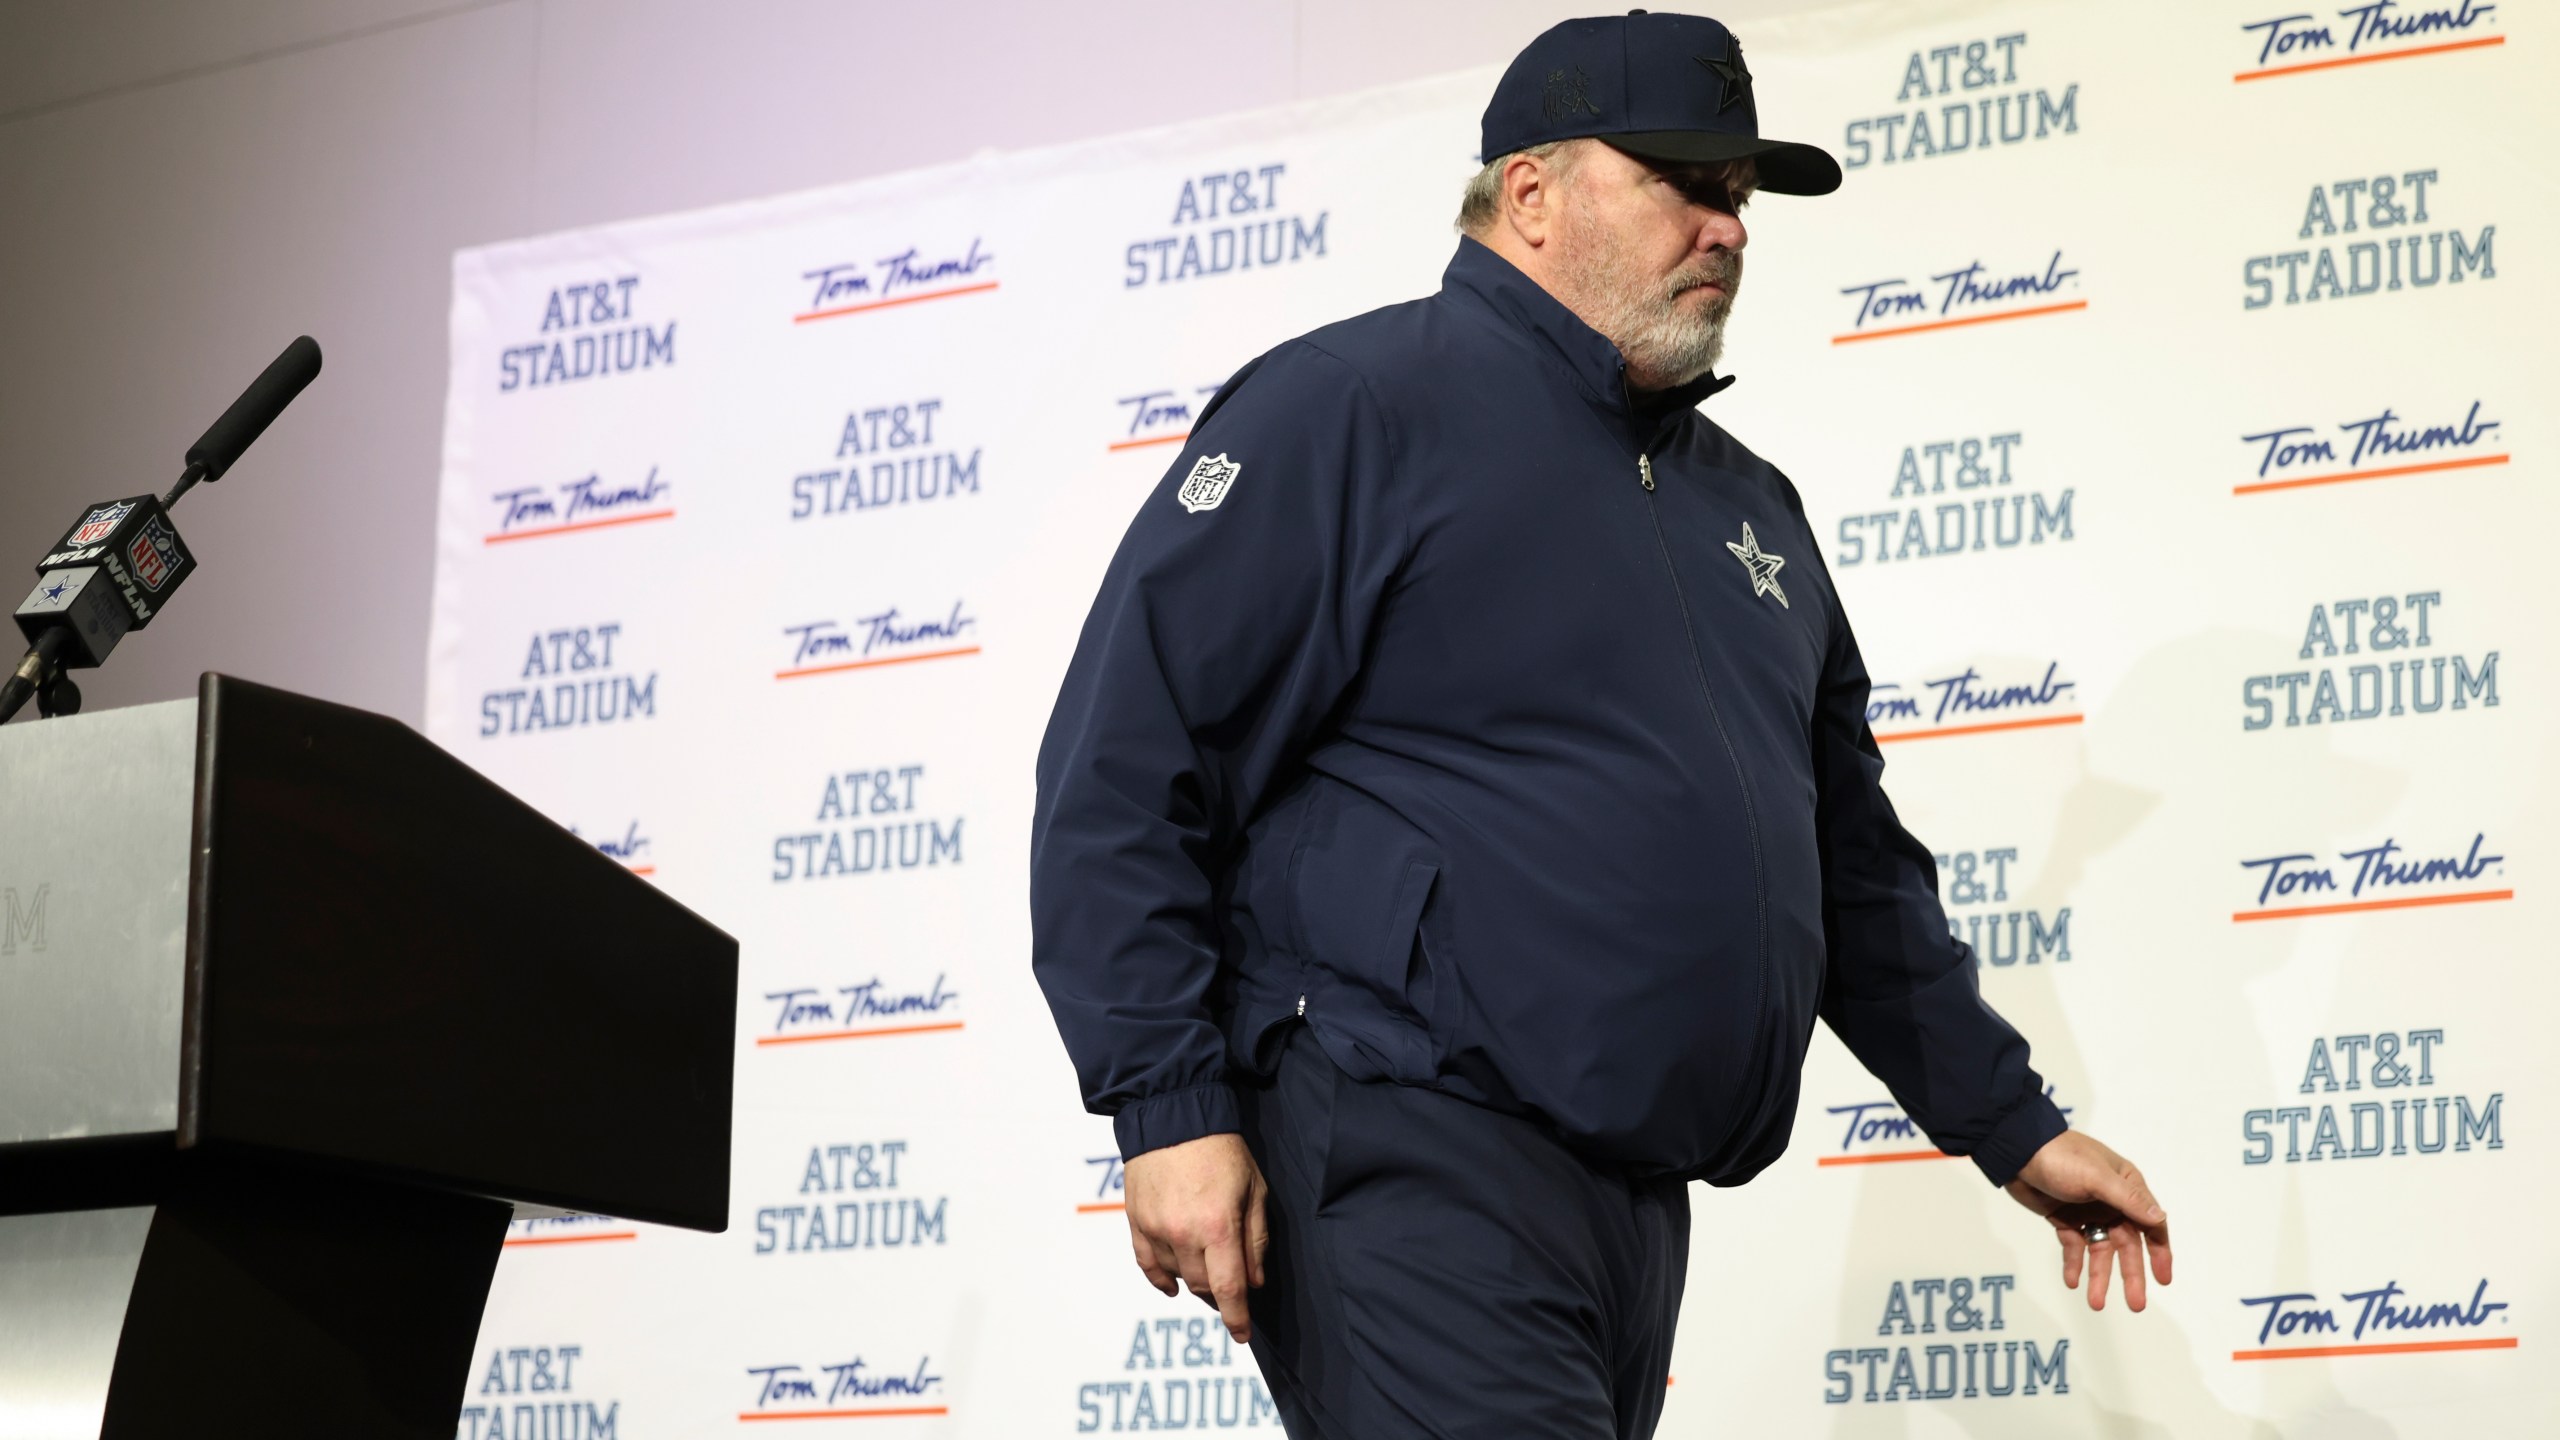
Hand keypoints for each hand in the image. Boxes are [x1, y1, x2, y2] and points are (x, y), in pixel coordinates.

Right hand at [1121, 1132, 1269, 1342]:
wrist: (1174, 1116)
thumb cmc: (1222, 1149)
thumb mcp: (1255, 1189)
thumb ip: (1256, 1238)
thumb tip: (1254, 1281)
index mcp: (1219, 1227)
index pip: (1228, 1288)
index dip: (1237, 1318)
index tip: (1242, 1334)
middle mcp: (1184, 1234)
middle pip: (1201, 1286)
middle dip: (1218, 1292)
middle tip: (1230, 1285)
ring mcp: (1156, 1229)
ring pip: (1176, 1276)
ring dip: (1193, 1279)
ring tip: (1206, 1265)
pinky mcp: (1136, 1221)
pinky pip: (1147, 1264)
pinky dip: (1160, 1279)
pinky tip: (1172, 1285)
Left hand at [2004, 1130, 2171, 1312]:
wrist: (2016, 1151)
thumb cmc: (2060, 1157)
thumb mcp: (2096, 1178)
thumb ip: (2127, 1199)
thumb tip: (2160, 1217)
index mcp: (2126, 1186)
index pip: (2151, 1224)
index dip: (2160, 1253)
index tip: (2162, 1279)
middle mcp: (2111, 1201)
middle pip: (2127, 1245)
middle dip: (2131, 1274)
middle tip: (2135, 1304)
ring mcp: (2088, 1211)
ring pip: (2100, 1250)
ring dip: (2099, 1276)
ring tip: (2095, 1302)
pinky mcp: (2064, 1218)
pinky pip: (2074, 1246)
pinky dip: (2074, 1264)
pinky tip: (2072, 1281)